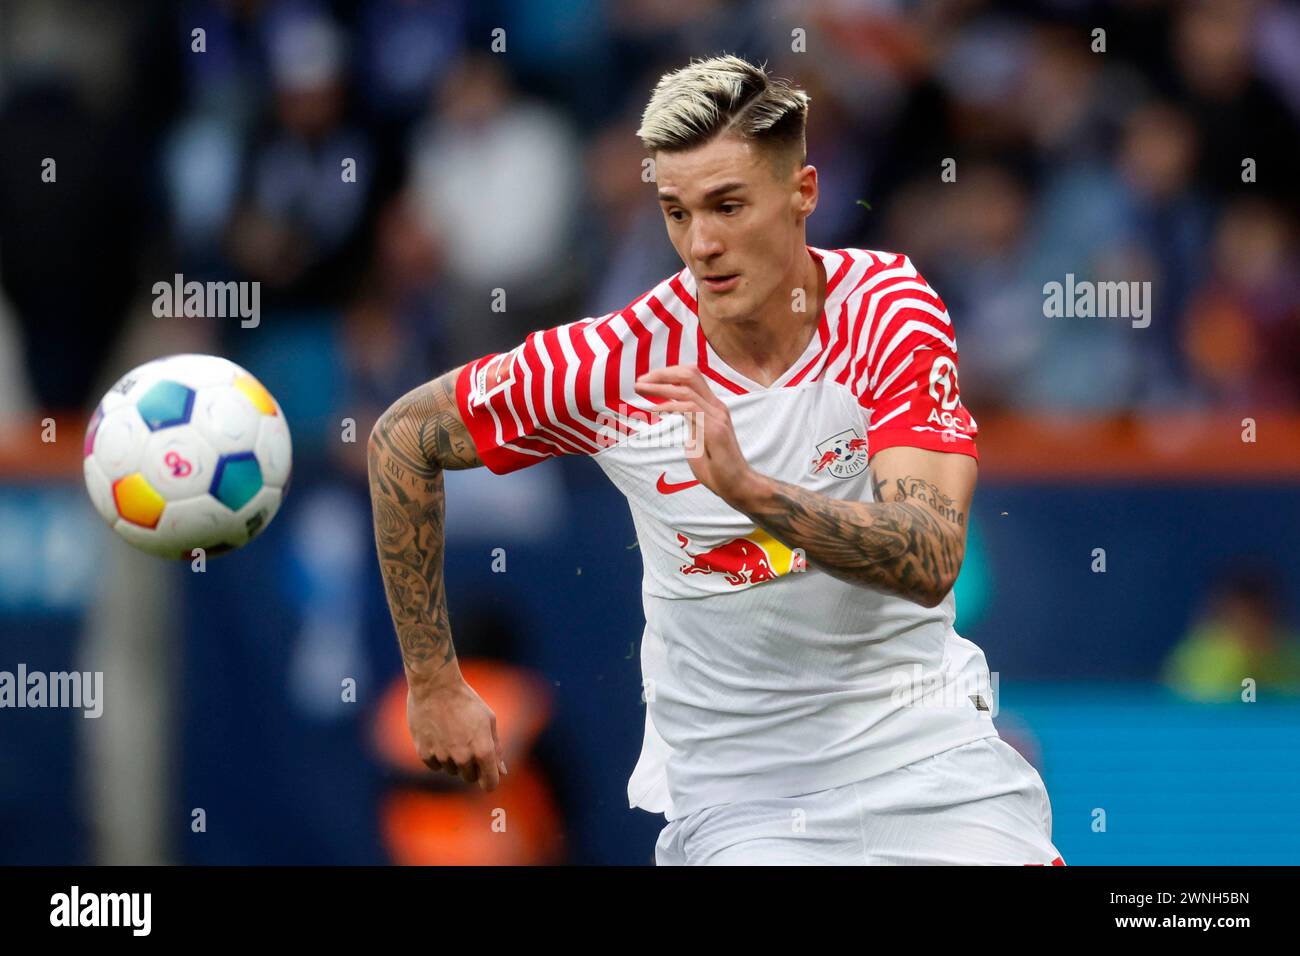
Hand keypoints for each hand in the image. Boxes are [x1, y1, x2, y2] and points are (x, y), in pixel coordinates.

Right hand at [407, 674, 506, 790]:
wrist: (435, 686)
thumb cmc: (466, 700)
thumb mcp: (488, 720)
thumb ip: (496, 748)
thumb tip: (502, 772)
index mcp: (483, 750)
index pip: (489, 783)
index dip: (490, 781)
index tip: (487, 776)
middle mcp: (463, 757)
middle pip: (469, 778)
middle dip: (471, 767)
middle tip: (467, 743)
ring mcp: (443, 756)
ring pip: (451, 770)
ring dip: (453, 759)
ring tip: (451, 734)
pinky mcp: (425, 753)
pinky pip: (435, 765)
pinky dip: (437, 756)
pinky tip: (438, 735)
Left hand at [634, 365, 764, 506]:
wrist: (736, 486)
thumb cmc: (716, 468)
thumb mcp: (697, 441)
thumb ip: (690, 426)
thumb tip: (679, 418)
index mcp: (712, 407)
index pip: (691, 377)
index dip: (668, 374)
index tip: (646, 381)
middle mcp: (716, 407)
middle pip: (689, 374)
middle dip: (662, 373)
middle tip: (640, 380)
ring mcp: (717, 416)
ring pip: (686, 388)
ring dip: (659, 387)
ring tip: (640, 389)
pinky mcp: (715, 429)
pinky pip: (689, 408)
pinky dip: (668, 406)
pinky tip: (653, 410)